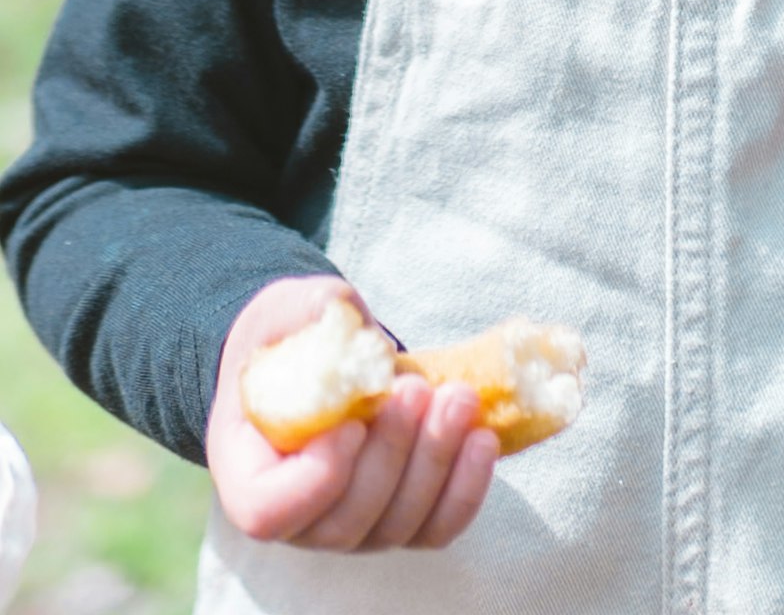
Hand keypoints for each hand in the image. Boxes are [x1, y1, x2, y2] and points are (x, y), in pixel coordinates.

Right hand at [206, 276, 500, 550]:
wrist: (322, 357)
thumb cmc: (291, 337)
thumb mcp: (286, 309)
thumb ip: (306, 312)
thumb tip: (337, 314)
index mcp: (248, 472)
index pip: (268, 512)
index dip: (316, 479)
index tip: (353, 423)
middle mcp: (298, 515)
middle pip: (345, 521)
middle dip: (392, 456)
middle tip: (418, 390)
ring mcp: (351, 523)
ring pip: (397, 526)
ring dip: (435, 463)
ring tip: (459, 397)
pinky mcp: (399, 516)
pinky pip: (435, 527)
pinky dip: (465, 489)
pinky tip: (482, 438)